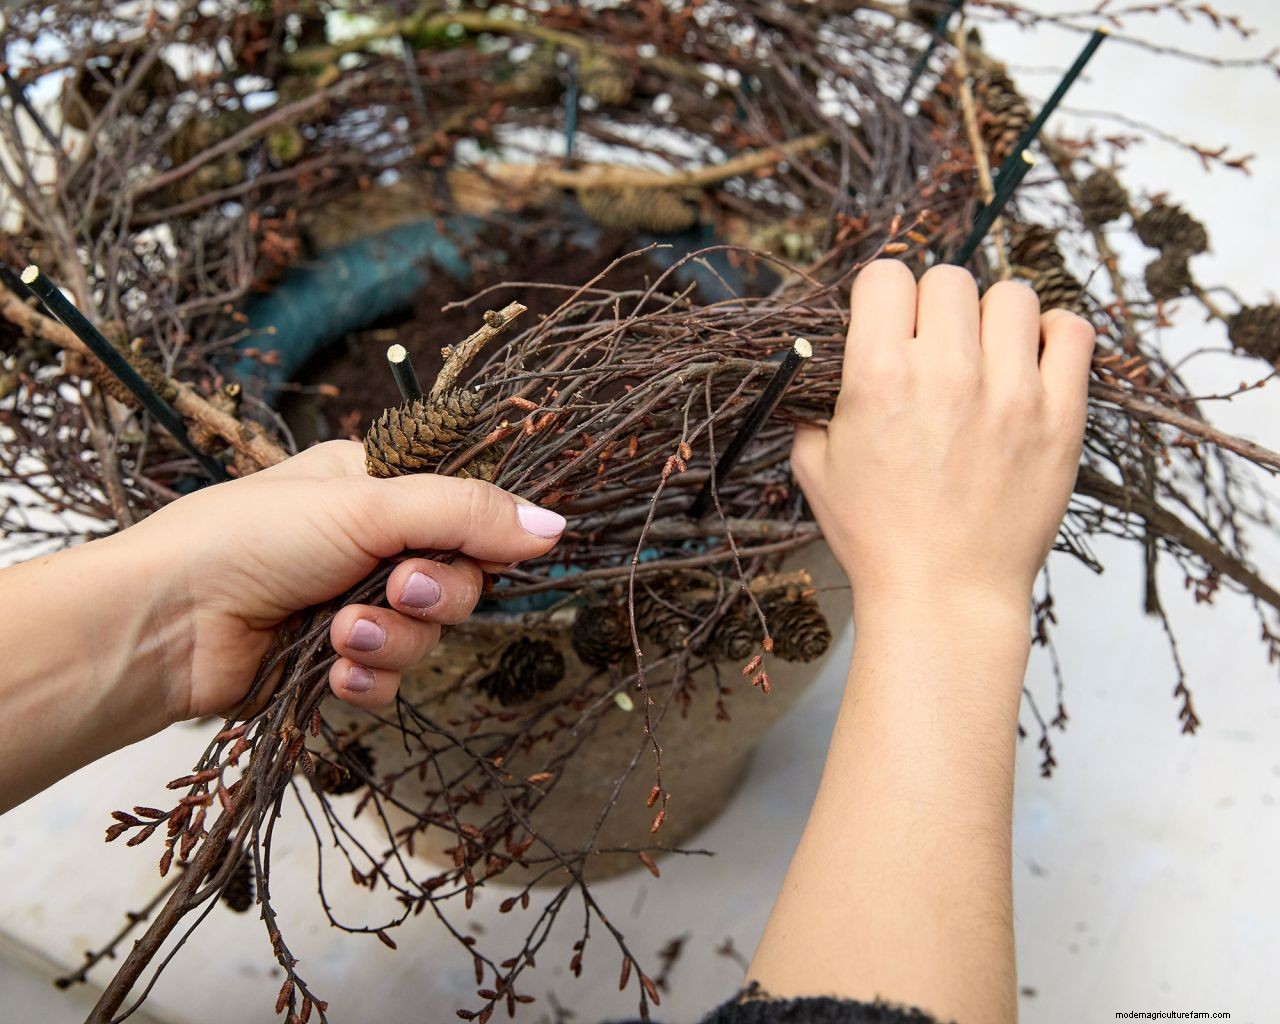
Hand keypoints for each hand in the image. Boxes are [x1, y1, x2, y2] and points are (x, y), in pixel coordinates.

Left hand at [123, 440, 565, 718]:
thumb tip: (558, 527)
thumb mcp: (367, 506)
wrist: (164, 625)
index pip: (467, 509)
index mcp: (378, 485)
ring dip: (393, 641)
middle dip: (433, 595)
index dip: (484, 537)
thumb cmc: (252, 538)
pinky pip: (391, 679)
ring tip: (341, 635)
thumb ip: (464, 514)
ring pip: (428, 636)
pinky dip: (369, 678)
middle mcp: (371, 543)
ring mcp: (353, 604)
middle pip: (459, 579)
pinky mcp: (335, 662)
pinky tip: (333, 671)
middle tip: (396, 591)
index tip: (485, 550)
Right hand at [791, 260, 1094, 620]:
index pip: (886, 277)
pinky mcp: (1061, 416)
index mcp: (879, 377)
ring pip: (1011, 295)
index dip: (883, 297)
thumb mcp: (816, 468)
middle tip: (935, 347)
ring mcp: (1011, 391)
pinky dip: (1052, 335)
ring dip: (992, 317)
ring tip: (986, 355)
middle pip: (948, 277)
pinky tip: (1031, 362)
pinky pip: (1071, 333)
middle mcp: (946, 371)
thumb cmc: (879, 538)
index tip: (889, 323)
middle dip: (935, 306)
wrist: (944, 595)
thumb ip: (814, 408)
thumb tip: (821, 371)